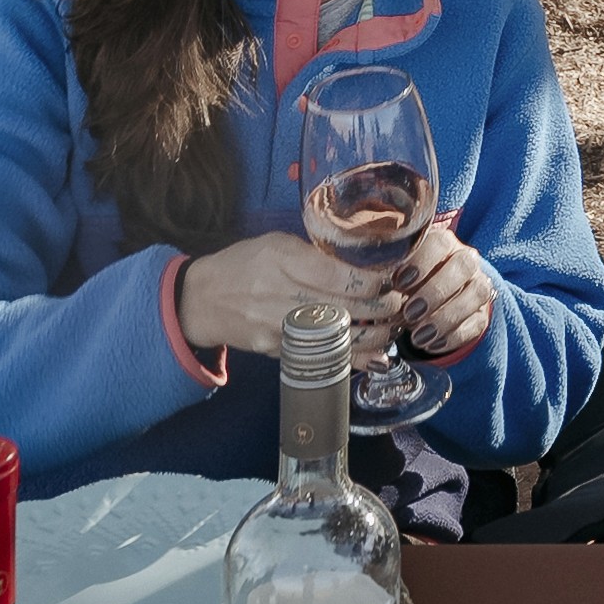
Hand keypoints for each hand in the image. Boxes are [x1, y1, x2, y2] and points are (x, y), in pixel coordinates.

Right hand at [175, 232, 398, 366]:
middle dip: (381, 308)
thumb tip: (364, 264)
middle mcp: (279, 294)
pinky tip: (375, 357)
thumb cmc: (243, 264)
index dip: (373, 280)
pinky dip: (351, 359)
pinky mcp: (276, 351)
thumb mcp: (276, 244)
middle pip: (343, 307)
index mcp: (281, 259)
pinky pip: (320, 356)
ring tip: (394, 329)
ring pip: (335, 336)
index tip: (393, 279)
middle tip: (401, 304)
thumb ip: (315, 254)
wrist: (202, 300)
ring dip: (374, 337)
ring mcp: (277, 327)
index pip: (338, 274)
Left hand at [396, 220, 495, 364]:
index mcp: (442, 243)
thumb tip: (368, 286)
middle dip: (435, 291)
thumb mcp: (394, 275)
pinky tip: (431, 345)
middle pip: (462, 266)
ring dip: (445, 316)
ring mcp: (478, 285)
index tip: (398, 283)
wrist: (431, 302)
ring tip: (418, 336)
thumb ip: (386, 274)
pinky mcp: (482, 312)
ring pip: (476, 293)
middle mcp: (465, 259)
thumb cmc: (405, 283)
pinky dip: (453, 336)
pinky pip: (477, 322)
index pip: (440, 242)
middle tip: (409, 313)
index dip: (421, 262)